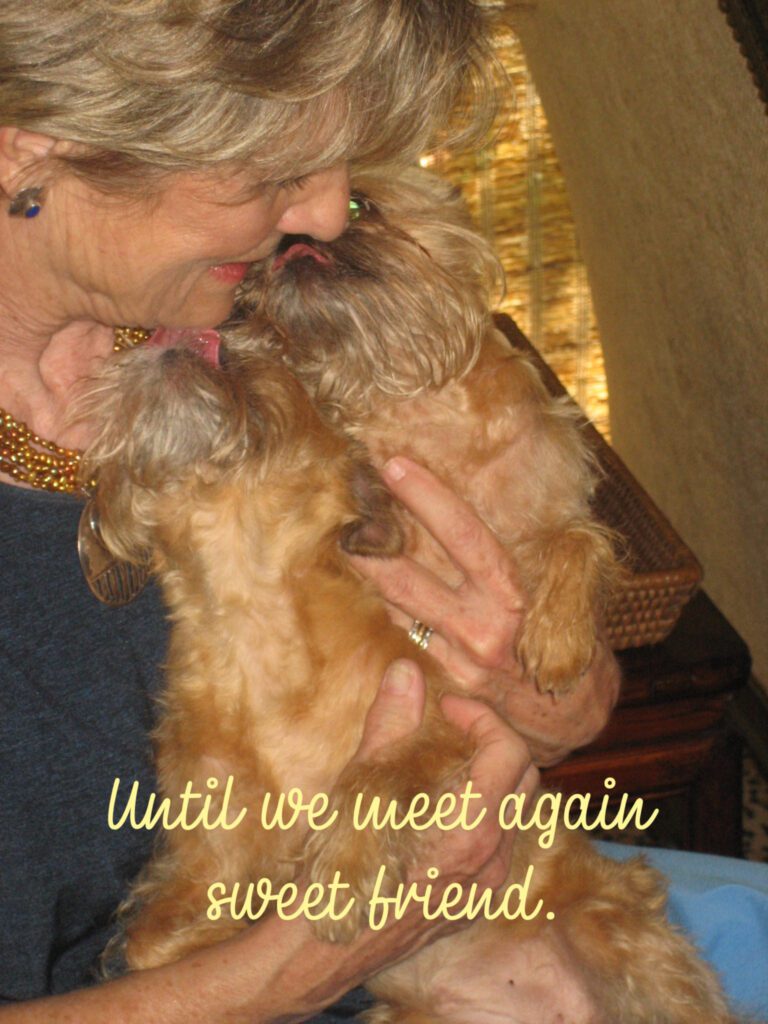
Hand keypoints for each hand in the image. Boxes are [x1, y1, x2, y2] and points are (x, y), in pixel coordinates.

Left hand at [351, 456, 619, 766]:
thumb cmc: (577, 639)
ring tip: (349, 533)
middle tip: (349, 503)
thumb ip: (545, 554)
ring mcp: (458, 659)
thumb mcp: (570, 590)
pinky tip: (373, 575)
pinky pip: (408, 631)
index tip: (395, 466)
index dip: (428, 500)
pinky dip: (389, 602)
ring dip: (371, 570)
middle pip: (409, 579)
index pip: (465, 539)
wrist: (576, 715)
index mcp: (515, 600)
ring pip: (399, 607)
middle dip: (373, 541)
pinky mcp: (447, 678)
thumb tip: (520, 502)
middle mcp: (481, 631)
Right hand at [355, 659, 538, 891]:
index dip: (482, 717)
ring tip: (444, 763)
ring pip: (514, 811)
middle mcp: (490, 857)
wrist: (322, 946)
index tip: (446, 707)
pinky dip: (483, 812)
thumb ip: (390, 724)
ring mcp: (485, 885)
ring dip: (490, 776)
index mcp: (470, 825)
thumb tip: (406, 671)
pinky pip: (499, 844)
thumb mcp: (360, 785)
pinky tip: (441, 808)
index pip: (510, 750)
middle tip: (449, 726)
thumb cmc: (338, 865)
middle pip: (523, 776)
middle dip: (492, 740)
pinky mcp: (473, 903)